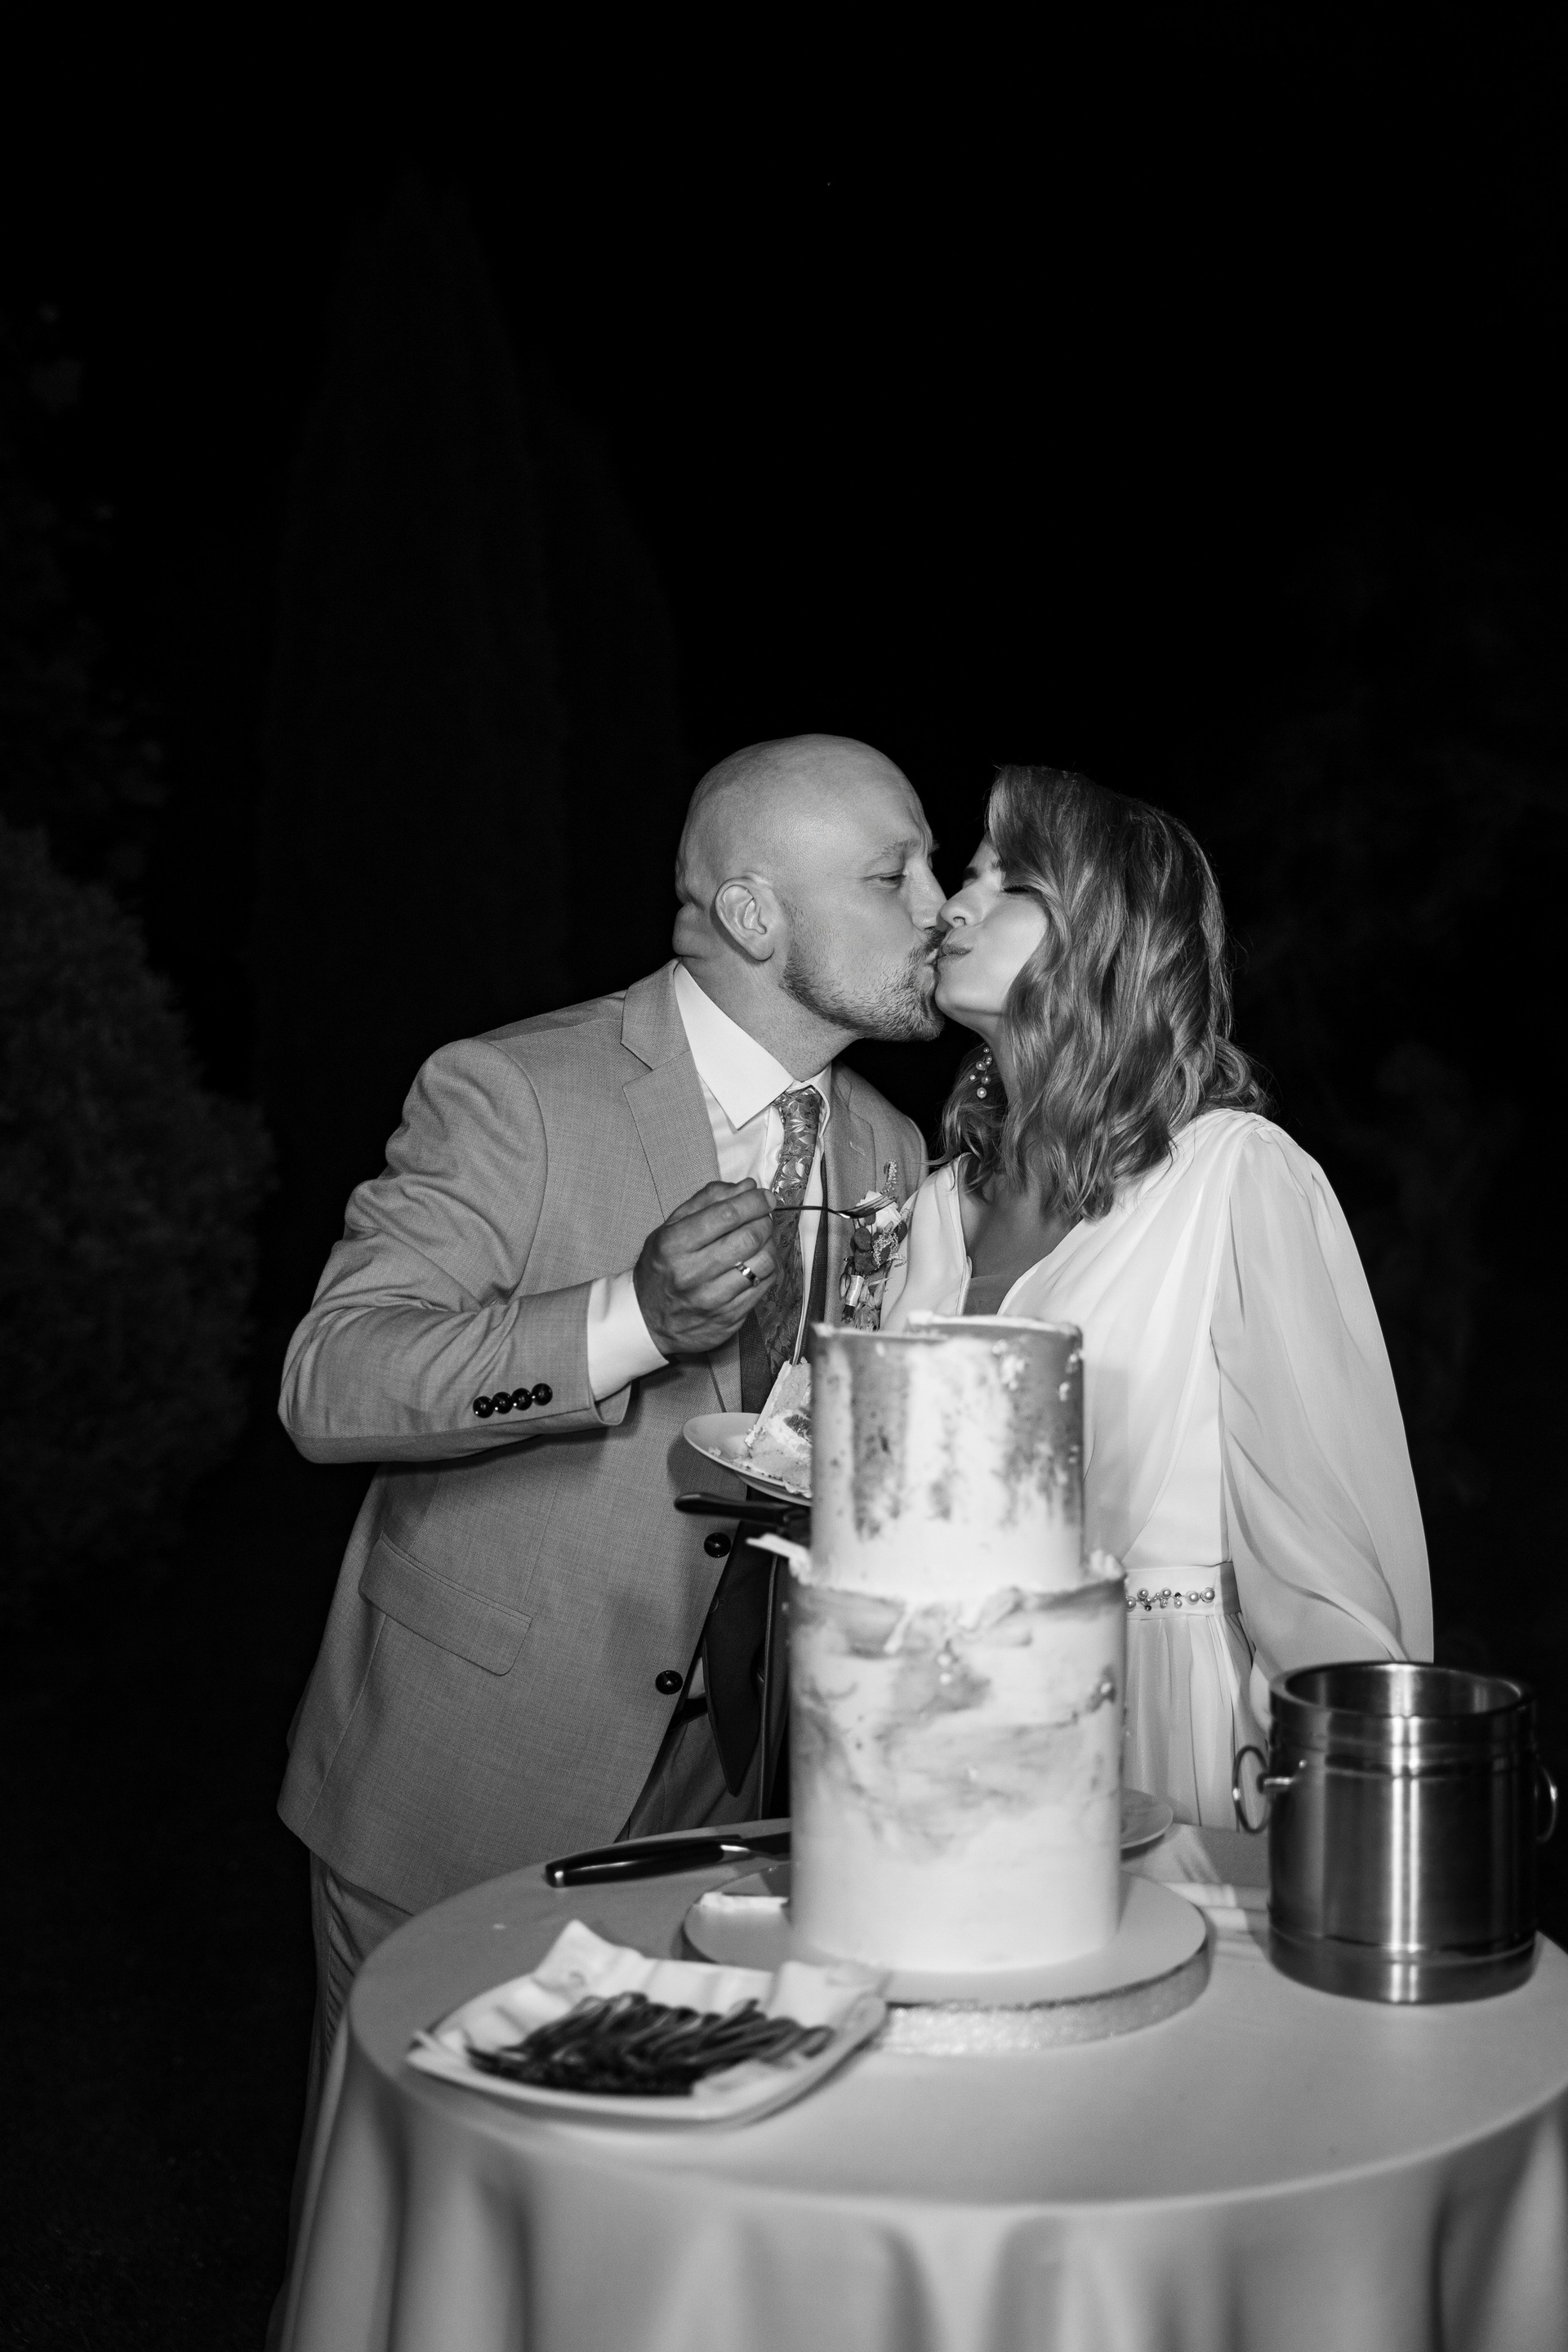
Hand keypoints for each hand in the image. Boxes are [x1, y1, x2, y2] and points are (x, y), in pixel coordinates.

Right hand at [633, 1180, 778, 1358]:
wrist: (649, 1321)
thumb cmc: (662, 1269)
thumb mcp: (670, 1228)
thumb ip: (707, 1202)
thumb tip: (746, 1187)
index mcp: (673, 1245)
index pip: (726, 1215)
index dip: (753, 1202)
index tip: (765, 1197)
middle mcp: (691, 1273)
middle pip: (748, 1238)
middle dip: (764, 1221)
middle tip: (764, 1217)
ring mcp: (711, 1299)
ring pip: (762, 1263)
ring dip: (770, 1244)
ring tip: (762, 1239)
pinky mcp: (729, 1317)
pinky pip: (764, 1285)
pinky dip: (769, 1267)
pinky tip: (759, 1261)